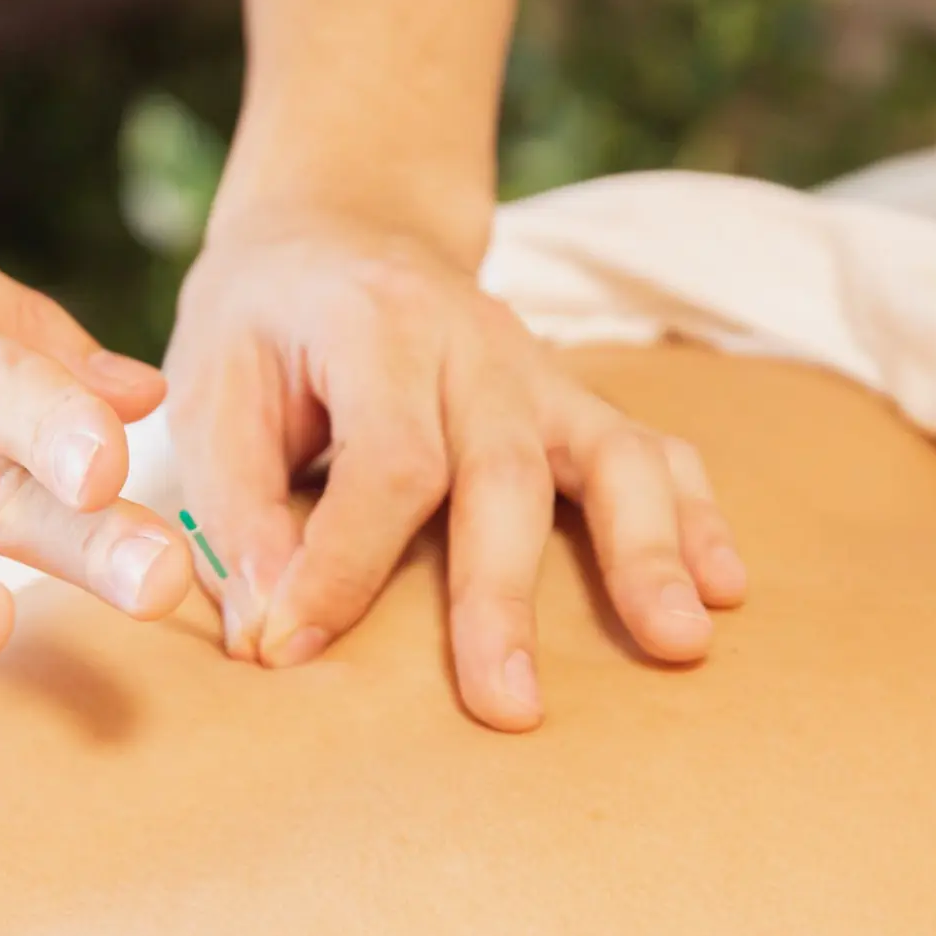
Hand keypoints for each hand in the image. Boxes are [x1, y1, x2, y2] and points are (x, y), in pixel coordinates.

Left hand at [164, 210, 746, 730]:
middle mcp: (475, 343)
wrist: (338, 227)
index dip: (343, 565)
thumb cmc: (263, 322)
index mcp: (376, 326)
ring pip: (612, 455)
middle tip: (508, 708)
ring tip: (679, 644)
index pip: (384, 460)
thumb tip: (267, 628)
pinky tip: (724, 586)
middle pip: (504, 472)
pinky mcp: (573, 399)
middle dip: (503, 596)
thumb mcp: (211, 386)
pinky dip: (695, 515)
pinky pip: (654, 449)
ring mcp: (540, 370)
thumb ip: (234, 507)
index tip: (291, 649)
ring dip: (647, 553)